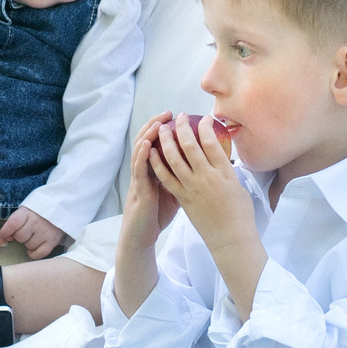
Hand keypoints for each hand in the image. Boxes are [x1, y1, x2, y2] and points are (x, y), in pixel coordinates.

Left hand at [0, 207, 65, 258]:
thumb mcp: (25, 210)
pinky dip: (34, 253)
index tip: (4, 235)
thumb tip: (5, 238)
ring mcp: (45, 232)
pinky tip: (34, 247)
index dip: (5, 232)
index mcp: (27, 212)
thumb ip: (14, 222)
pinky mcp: (53, 241)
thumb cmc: (38, 211)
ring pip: (29, 246)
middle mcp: (36, 222)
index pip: (12, 224)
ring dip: (28, 243)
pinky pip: (39, 254)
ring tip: (34, 235)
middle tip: (26, 231)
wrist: (60, 208)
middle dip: (20, 236)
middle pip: (20, 237)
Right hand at [116, 119, 181, 262]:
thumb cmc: (157, 214)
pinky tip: (146, 145)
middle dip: (158, 126)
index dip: (166, 130)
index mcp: (156, 170)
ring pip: (141, 152)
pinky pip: (139, 171)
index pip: (160, 144)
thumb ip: (183, 179)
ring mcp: (141, 180)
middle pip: (149, 142)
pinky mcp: (138, 191)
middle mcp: (147, 171)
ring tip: (157, 122)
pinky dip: (141, 156)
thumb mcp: (173, 192)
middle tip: (169, 112)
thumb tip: (208, 169)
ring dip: (148, 136)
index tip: (179, 117)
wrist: (141, 235)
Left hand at [145, 115, 251, 259]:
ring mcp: (193, 188)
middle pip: (191, 146)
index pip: (212, 142)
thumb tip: (220, 157)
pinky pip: (166, 178)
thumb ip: (227, 170)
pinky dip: (157, 164)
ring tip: (162, 129)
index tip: (203, 118)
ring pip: (174, 159)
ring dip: (167, 141)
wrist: (231, 239)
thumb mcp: (239, 186)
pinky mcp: (183, 199)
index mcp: (225, 172)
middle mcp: (207, 177)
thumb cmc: (240, 213)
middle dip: (183, 127)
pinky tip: (152, 153)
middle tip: (179, 117)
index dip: (206, 127)